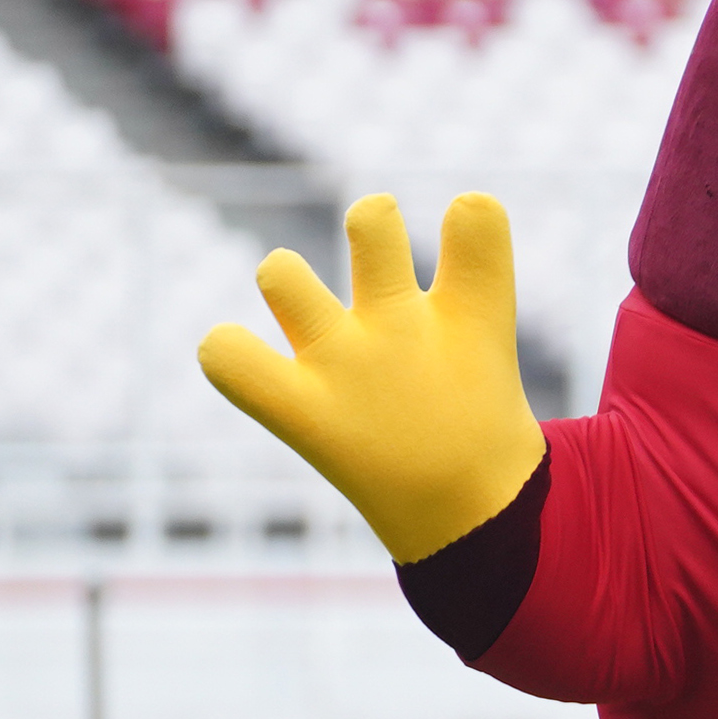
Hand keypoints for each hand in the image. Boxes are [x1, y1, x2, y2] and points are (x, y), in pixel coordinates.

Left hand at [198, 192, 545, 563]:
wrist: (467, 513)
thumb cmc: (474, 410)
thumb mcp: (490, 331)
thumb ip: (478, 258)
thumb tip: (467, 205)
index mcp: (473, 315)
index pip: (478, 222)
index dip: (469, 214)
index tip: (465, 219)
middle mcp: (403, 331)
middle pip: (370, 226)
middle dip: (369, 218)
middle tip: (374, 235)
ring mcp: (346, 369)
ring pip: (282, 278)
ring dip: (284, 277)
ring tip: (294, 294)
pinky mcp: (302, 414)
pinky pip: (232, 364)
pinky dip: (226, 352)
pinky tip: (244, 354)